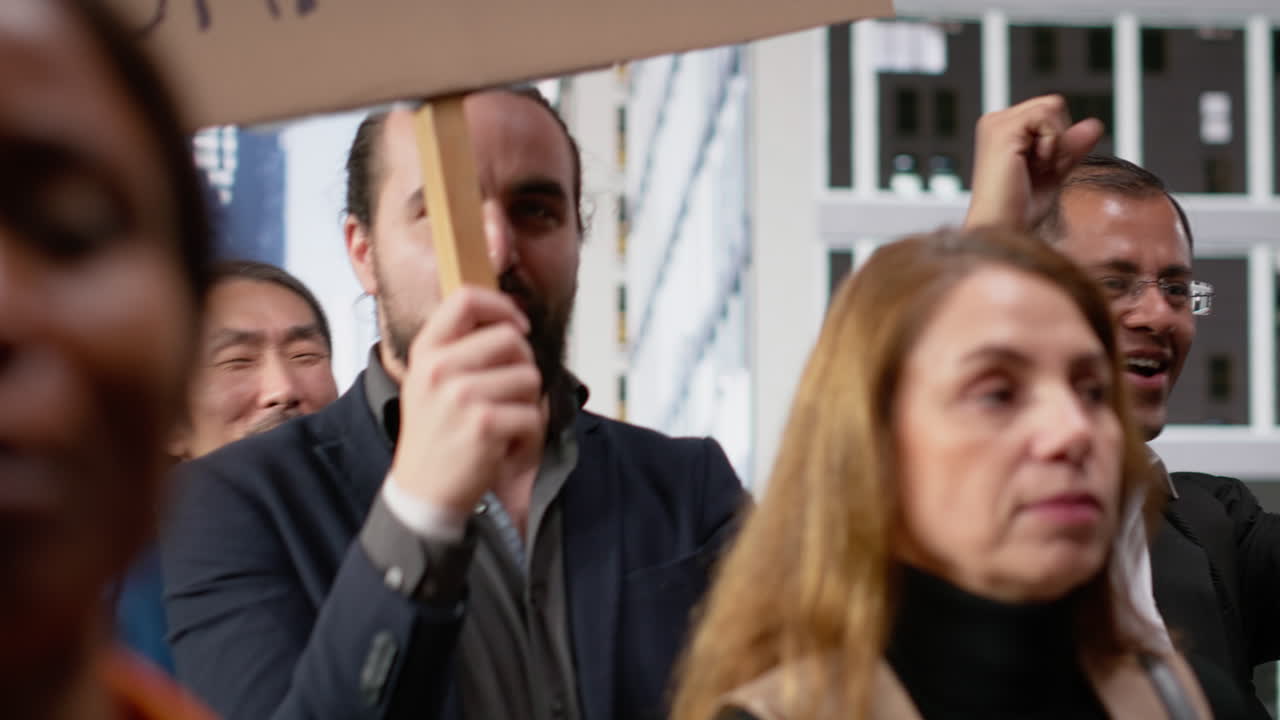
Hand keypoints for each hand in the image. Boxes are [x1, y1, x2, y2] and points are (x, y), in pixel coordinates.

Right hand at [387, 287, 544, 515]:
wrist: (423, 492)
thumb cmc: (437, 433)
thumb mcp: (431, 380)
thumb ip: (461, 347)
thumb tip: (512, 318)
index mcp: (426, 352)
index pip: (466, 298)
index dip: (502, 306)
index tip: (517, 326)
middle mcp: (439, 369)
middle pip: (512, 339)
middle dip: (523, 365)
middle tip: (509, 392)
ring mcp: (461, 396)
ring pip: (530, 377)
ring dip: (527, 404)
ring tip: (501, 422)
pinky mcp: (485, 425)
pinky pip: (534, 415)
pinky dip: (528, 435)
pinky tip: (503, 445)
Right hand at [964, 94, 1104, 231]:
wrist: (1002, 230)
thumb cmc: (1019, 211)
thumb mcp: (1054, 172)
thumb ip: (1071, 147)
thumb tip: (1095, 124)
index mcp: (1001, 130)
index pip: (1049, 112)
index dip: (1057, 139)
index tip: (1039, 169)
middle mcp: (994, 122)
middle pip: (1053, 104)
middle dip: (1058, 137)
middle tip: (1038, 170)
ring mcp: (995, 124)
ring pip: (1052, 106)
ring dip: (1055, 141)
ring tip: (1035, 167)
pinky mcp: (1003, 130)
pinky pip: (1047, 115)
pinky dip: (1052, 142)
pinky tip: (1034, 164)